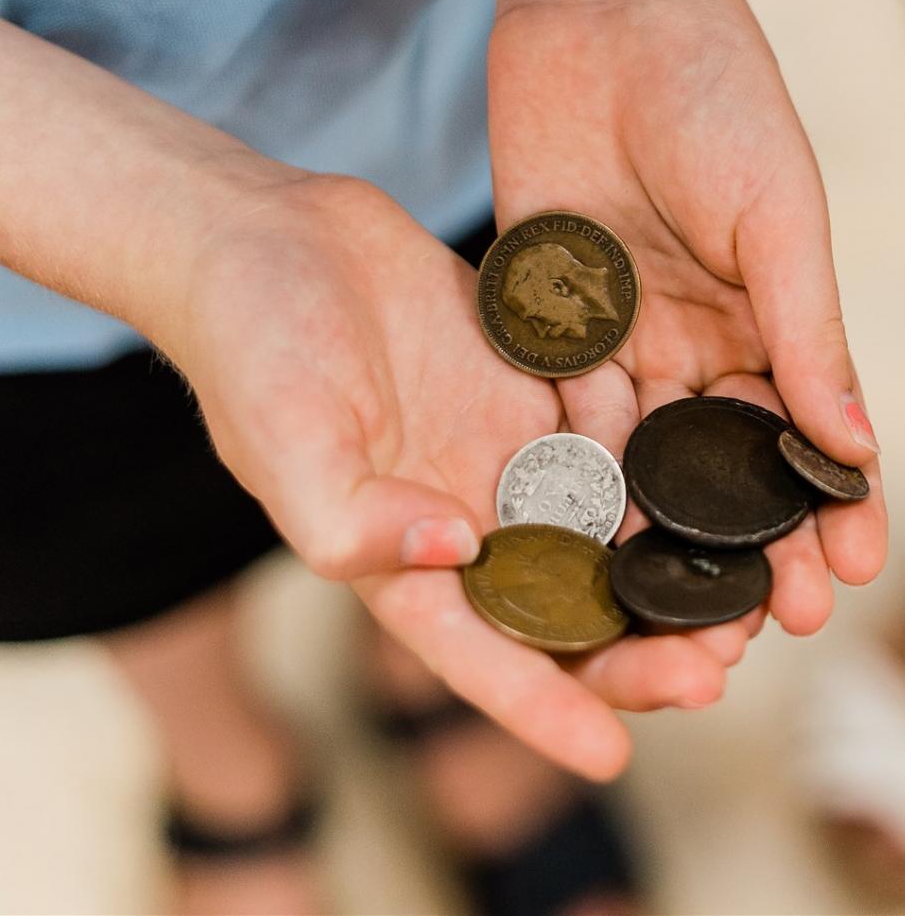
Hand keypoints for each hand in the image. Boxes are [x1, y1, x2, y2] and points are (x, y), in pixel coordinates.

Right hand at [169, 168, 755, 778]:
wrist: (270, 236)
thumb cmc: (251, 345)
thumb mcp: (283, 441)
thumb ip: (352, 517)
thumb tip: (454, 546)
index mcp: (395, 552)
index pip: (475, 647)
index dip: (540, 707)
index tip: (609, 755)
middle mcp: (459, 510)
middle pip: (561, 601)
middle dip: (635, 642)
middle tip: (714, 664)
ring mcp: (498, 445)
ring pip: (599, 521)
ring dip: (663, 552)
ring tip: (740, 573)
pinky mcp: (525, 380)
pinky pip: (601, 423)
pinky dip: (642, 442)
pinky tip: (689, 448)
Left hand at [488, 0, 885, 636]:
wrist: (605, 19)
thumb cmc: (716, 96)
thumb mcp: (779, 214)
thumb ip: (806, 331)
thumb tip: (850, 447)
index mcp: (771, 317)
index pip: (804, 434)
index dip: (827, 507)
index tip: (848, 576)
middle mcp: (699, 342)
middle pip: (721, 465)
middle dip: (741, 541)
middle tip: (757, 624)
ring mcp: (623, 339)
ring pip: (641, 456)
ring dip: (654, 529)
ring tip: (666, 604)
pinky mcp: (550, 324)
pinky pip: (562, 410)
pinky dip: (573, 470)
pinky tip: (580, 532)